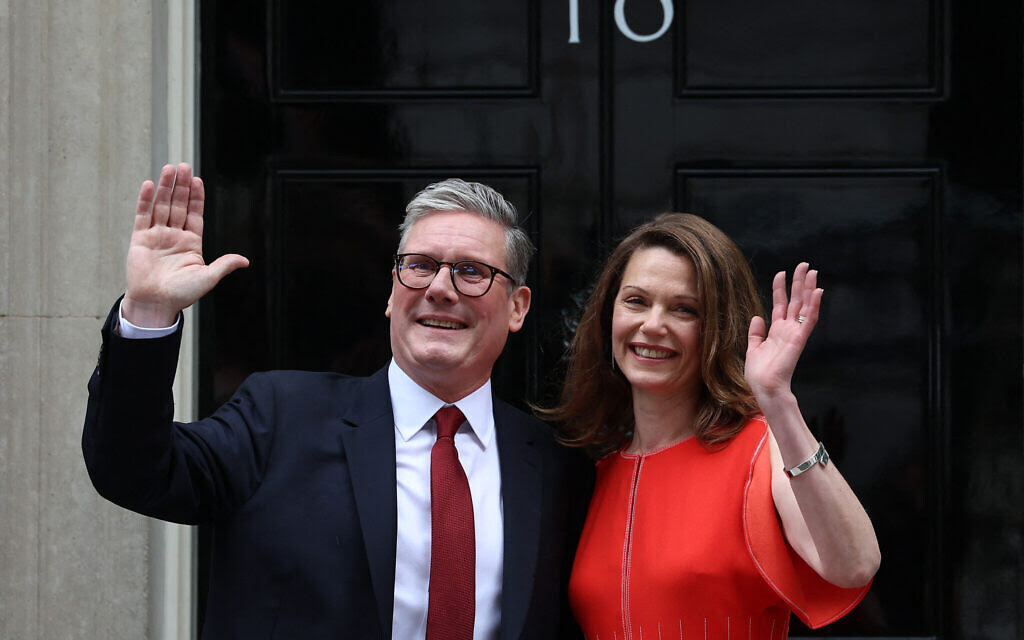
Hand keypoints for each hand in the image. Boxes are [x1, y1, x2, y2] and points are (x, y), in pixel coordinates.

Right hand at [123, 163, 248, 326]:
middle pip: (178, 205)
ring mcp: (156, 236)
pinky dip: (145, 200)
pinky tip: (148, 185)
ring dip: (165, 188)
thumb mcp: (208, 278)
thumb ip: (223, 265)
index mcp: (191, 243)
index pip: (195, 214)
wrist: (155, 305)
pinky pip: (142, 216)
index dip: (196, 197)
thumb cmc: (182, 294)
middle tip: (183, 165)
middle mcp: (174, 236)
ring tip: (169, 168)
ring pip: (161, 206)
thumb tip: (245, 261)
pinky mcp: (139, 239)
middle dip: (181, 186)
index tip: (198, 179)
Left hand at [745, 263, 821, 401]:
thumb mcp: (753, 349)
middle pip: (795, 301)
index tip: (781, 273)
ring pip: (804, 306)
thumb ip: (756, 333)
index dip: (781, 288)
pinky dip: (814, 306)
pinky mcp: (799, 339)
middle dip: (799, 283)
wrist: (765, 388)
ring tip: (812, 272)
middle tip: (804, 265)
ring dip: (809, 289)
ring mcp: (795, 334)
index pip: (781, 304)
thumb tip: (757, 317)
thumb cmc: (759, 374)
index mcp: (777, 331)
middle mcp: (788, 330)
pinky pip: (809, 320)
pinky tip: (818, 291)